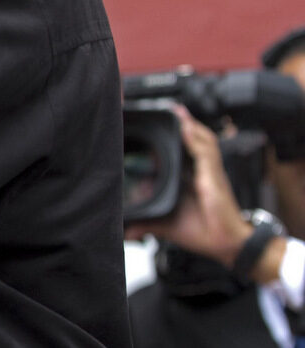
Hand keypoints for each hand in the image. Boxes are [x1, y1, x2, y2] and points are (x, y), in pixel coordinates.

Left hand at [124, 105, 261, 270]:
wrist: (227, 244)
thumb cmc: (202, 231)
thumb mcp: (168, 224)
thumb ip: (147, 224)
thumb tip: (127, 231)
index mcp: (191, 178)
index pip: (185, 150)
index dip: (178, 135)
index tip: (163, 122)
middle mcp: (201, 172)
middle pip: (196, 140)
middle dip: (185, 124)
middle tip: (170, 109)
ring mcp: (209, 173)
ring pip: (203, 142)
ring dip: (191, 126)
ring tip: (178, 112)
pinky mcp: (214, 178)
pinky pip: (206, 154)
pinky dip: (196, 141)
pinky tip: (186, 128)